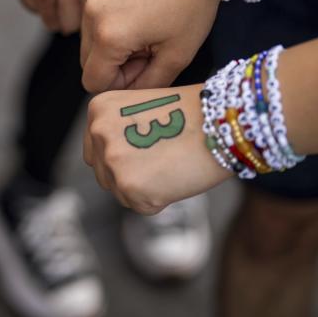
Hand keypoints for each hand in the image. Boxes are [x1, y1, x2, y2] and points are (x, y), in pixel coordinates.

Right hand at [80, 0, 222, 92]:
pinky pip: (92, 9)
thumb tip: (128, 93)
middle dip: (114, 62)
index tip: (147, 66)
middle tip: (149, 45)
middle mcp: (90, 12)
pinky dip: (110, 14)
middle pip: (88, 60)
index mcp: (109, 36)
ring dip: (111, 38)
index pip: (93, 82)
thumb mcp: (177, 55)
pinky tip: (140, 3)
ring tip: (146, 22)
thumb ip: (147, 85)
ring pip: (88, 35)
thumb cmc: (194, 3)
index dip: (120, 83)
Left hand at [84, 84, 230, 214]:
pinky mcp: (130, 187)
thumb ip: (117, 132)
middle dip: (128, 174)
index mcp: (98, 110)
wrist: (222, 123)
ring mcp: (112, 161)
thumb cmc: (192, 115)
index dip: (120, 156)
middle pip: (103, 172)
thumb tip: (109, 162)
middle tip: (160, 164)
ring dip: (143, 188)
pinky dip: (159, 200)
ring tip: (171, 167)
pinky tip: (176, 179)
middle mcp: (98, 133)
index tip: (143, 154)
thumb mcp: (140, 110)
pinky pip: (140, 206)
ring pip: (119, 192)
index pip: (95, 148)